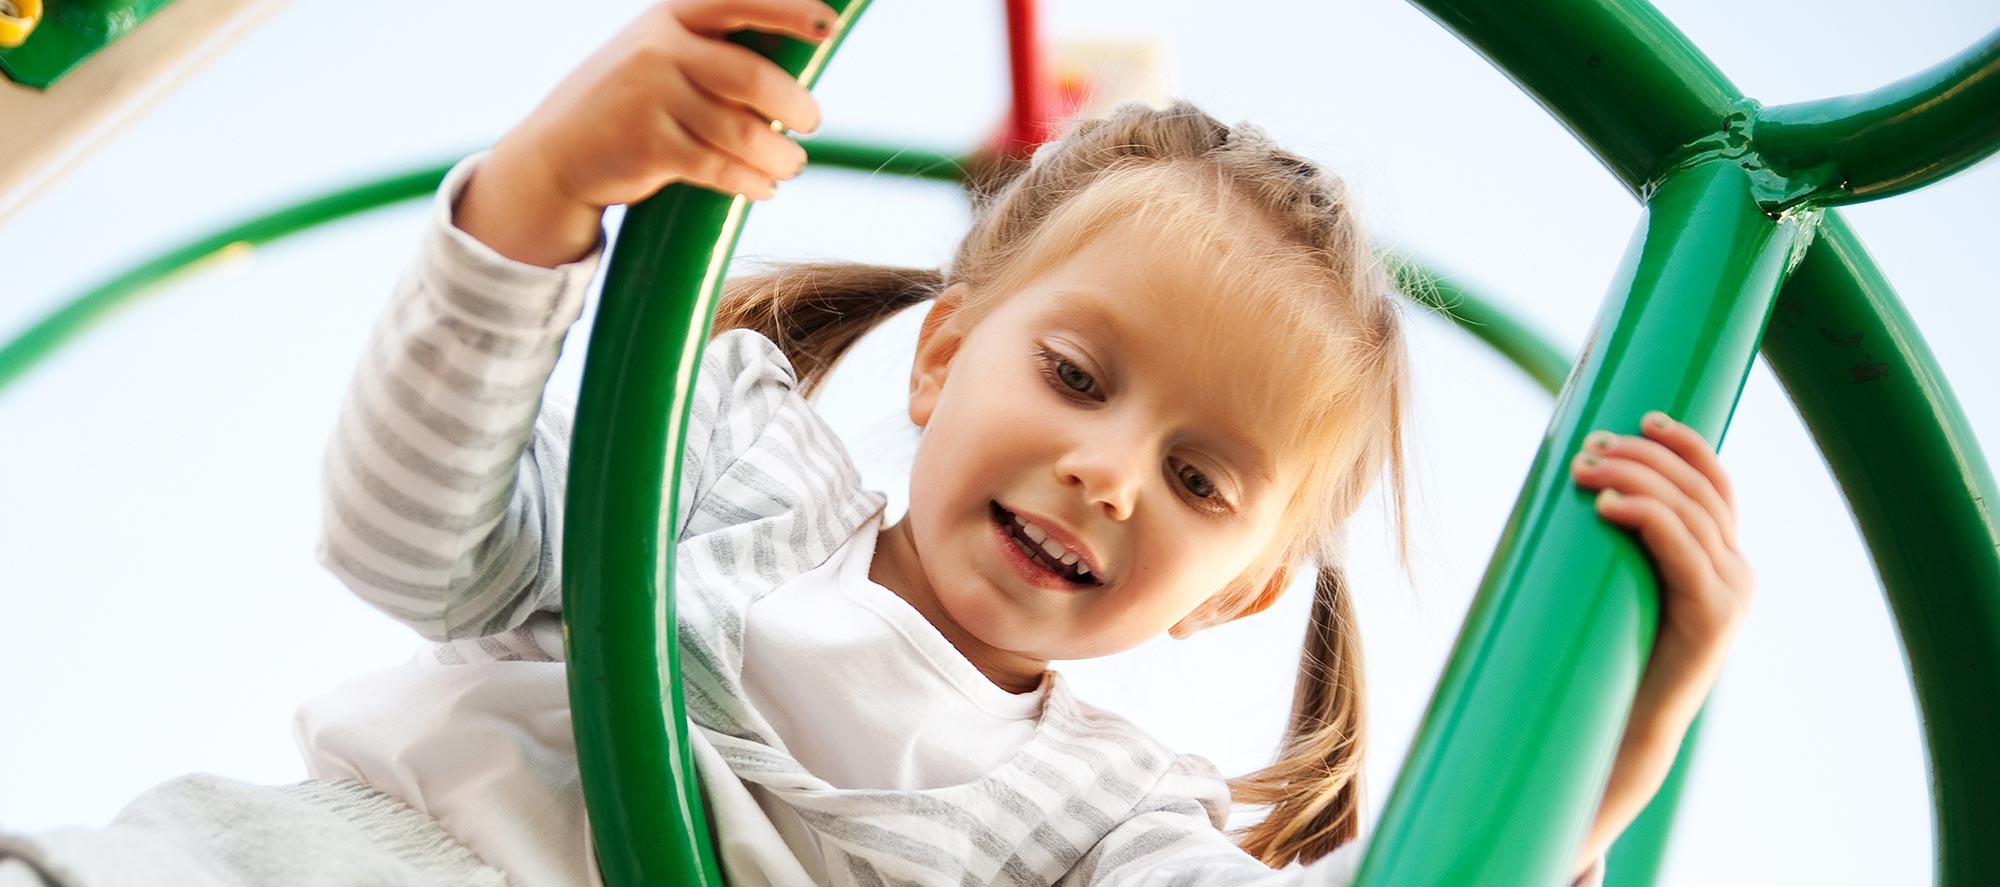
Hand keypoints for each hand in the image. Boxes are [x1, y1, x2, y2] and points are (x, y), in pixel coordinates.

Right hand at [457, 0, 834, 265]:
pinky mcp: (649, 147)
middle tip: (811, 122)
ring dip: (780, 154)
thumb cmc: (632, 102)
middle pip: (753, 77)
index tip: (829, 27)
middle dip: (796, 106)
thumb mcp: (661, 56)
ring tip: (791, 164)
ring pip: (743, 131)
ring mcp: (649, 97)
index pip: (741, 0)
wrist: (556, 153)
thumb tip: (798, 76)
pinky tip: (764, 187)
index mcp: (671, 16)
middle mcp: (659, 48)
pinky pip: (720, 167)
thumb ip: (716, 55)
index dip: (791, 11)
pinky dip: (752, 181)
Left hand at [1564, 409, 1754, 873]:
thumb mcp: (1618, 582)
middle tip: (1589, 444)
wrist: (1620, 729)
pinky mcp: (1715, 618)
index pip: (1716, 483)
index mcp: (1721, 559)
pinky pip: (1684, 551)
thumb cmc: (1605, 653)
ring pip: (1690, 511)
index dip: (1686, 442)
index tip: (1641, 415)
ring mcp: (1732, 595)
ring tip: (1583, 469)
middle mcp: (1737, 572)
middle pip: (1699, 489)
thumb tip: (1577, 480)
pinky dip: (1648, 518)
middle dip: (1644, 455)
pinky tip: (1607, 506)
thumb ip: (1621, 542)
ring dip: (1634, 479)